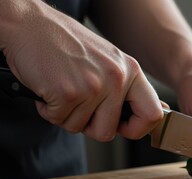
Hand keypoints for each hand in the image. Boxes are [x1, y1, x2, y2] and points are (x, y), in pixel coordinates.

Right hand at [1, 0, 162, 140]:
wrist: (30, 26)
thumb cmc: (67, 44)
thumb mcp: (109, 62)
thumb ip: (128, 89)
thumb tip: (153, 114)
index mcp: (132, 70)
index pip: (153, 115)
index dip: (137, 129)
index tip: (121, 126)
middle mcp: (117, 78)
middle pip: (109, 132)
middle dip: (90, 126)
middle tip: (79, 105)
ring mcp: (94, 86)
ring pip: (80, 128)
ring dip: (66, 115)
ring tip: (62, 88)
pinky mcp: (68, 92)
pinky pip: (58, 120)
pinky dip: (48, 109)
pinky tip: (49, 87)